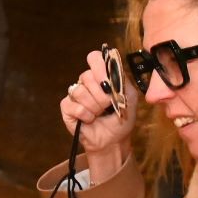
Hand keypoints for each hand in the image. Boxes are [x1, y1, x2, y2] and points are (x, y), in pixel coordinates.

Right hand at [59, 49, 136, 180]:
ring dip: (94, 107)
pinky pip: (72, 106)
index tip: (107, 82)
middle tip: (107, 106)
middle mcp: (87, 81)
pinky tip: (89, 120)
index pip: (94, 58)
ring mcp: (75, 93)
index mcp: (102, 75)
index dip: (99, 67)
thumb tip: (110, 69)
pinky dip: (84, 115)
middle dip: (101, 95)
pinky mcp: (67, 107)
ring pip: (80, 91)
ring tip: (99, 114)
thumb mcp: (130, 97)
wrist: (113, 140)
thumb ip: (122, 80)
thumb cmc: (122, 118)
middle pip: (87, 76)